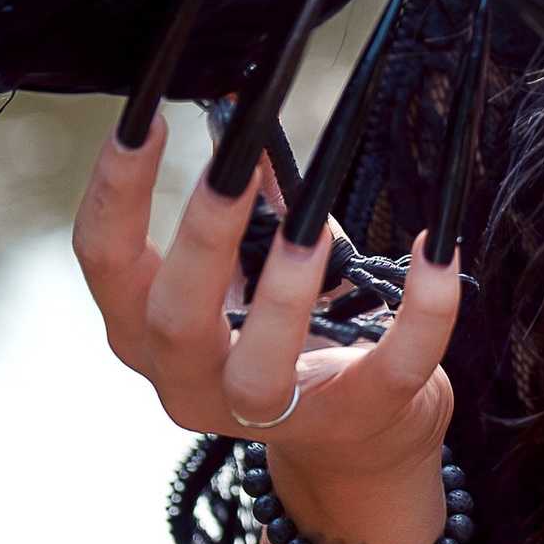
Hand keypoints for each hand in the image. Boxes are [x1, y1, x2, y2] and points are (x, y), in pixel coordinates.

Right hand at [73, 134, 462, 543]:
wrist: (353, 436)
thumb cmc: (285, 329)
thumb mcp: (248, 264)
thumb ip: (245, 197)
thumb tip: (243, 106)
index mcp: (148, 330)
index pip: (103, 262)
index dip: (114, 192)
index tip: (143, 119)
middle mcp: (188, 383)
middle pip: (172, 320)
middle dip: (202, 241)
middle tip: (230, 169)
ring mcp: (268, 416)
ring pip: (258, 371)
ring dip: (283, 296)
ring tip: (314, 228)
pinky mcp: (355, 418)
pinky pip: (391, 369)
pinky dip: (422, 312)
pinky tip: (439, 252)